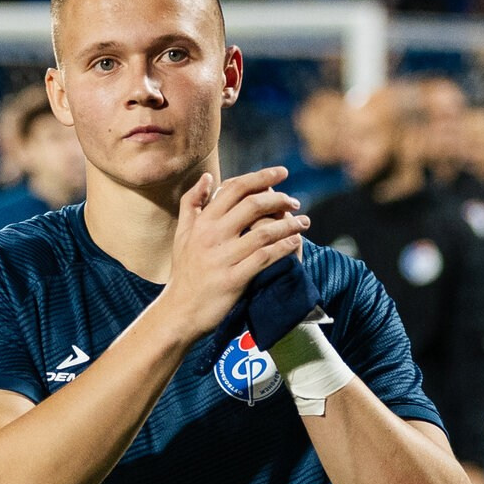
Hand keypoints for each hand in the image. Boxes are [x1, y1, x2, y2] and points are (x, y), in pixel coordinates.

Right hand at [158, 168, 307, 341]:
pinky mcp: (233, 279)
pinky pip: (264, 258)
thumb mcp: (182, 233)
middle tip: (295, 202)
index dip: (261, 177)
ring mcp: (223, 258)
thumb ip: (192, 203)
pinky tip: (296, 243)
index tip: (282, 172)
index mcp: (202, 222)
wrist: (179, 311)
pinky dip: (283, 248)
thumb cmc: (184, 272)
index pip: (235, 188)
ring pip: (263, 232)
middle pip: (253, 205)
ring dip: (288, 224)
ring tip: (304, 222)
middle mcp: (212, 236)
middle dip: (280, 199)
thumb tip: (208, 177)